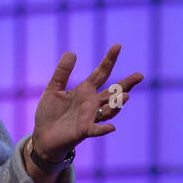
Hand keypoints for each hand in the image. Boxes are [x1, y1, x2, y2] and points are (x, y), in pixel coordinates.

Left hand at [31, 44, 143, 160]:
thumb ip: (62, 72)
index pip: (101, 73)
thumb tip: (72, 52)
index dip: (109, 60)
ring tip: (125, 96)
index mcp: (85, 91)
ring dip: (117, 104)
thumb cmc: (50, 113)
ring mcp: (89, 117)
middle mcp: (92, 103)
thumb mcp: (53, 89)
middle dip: (126, 84)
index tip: (118, 46)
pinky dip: (103, 129)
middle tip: (140, 75)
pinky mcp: (83, 131)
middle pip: (113, 92)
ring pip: (108, 110)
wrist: (42, 136)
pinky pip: (95, 130)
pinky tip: (111, 127)